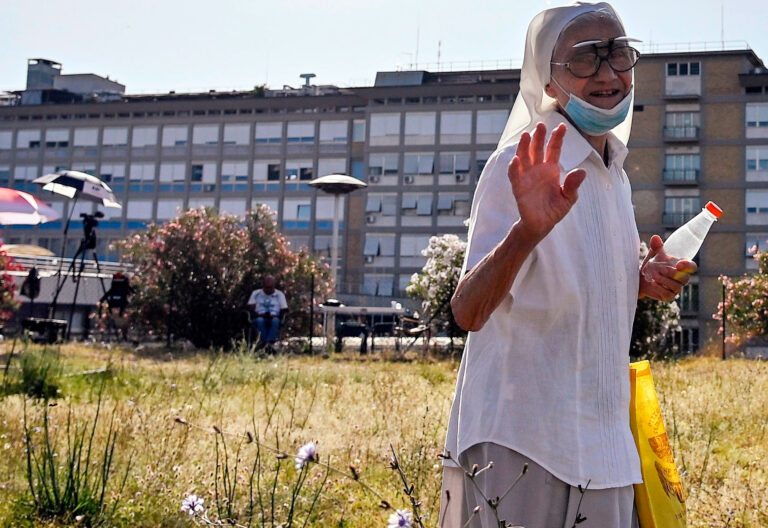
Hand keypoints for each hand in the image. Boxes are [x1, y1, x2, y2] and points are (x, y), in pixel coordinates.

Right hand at [507, 122, 586, 240]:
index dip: (557, 138)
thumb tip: (581, 171)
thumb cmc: (555, 210)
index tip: (562, 126)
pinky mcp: (519, 187)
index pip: (554, 149)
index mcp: (551, 169)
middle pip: (538, 149)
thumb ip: (573, 185)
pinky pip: (515, 175)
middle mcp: (538, 170)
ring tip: (525, 135)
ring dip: (524, 147)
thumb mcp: (569, 198)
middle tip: (541, 125)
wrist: (542, 225)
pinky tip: (516, 159)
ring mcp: (527, 177)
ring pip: (524, 157)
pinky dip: (514, 167)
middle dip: (539, 137)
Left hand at [639, 235, 696, 300]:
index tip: (679, 264)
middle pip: (685, 278)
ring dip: (664, 280)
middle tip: (661, 269)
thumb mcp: (653, 255)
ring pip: (676, 286)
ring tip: (654, 275)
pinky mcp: (668, 296)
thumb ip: (656, 247)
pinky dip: (660, 288)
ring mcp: (675, 288)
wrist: (639, 279)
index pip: (692, 267)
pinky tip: (653, 283)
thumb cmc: (650, 266)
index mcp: (681, 267)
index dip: (688, 266)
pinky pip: (668, 294)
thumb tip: (655, 237)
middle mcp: (681, 278)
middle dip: (673, 273)